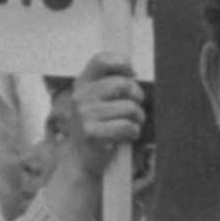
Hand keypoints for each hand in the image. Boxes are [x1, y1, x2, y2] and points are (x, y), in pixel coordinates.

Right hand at [52, 53, 145, 189]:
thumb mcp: (99, 102)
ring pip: (130, 108)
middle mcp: (80, 96)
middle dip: (137, 97)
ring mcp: (84, 114)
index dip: (121, 63)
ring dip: (138, 119)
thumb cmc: (98, 128)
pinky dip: (133, 133)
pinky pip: (128, 127)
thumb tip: (132, 73)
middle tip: (135, 109)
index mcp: (82, 84)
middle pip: (123, 84)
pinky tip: (124, 137)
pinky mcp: (92, 132)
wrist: (81, 160)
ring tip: (129, 125)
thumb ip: (111, 85)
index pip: (101, 60)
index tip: (132, 74)